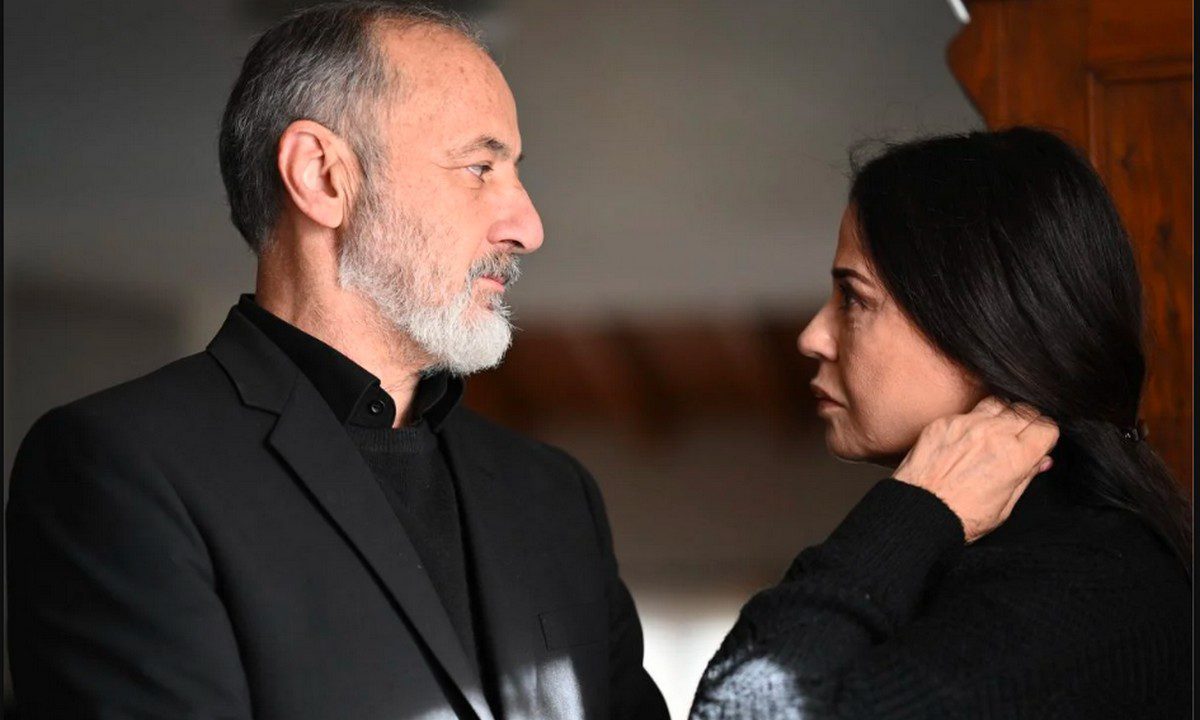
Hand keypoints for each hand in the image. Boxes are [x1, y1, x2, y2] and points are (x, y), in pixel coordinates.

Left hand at [893, 397, 1058, 542]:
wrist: (919, 513)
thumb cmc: (963, 517)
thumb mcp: (1006, 505)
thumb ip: (1026, 476)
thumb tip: (1042, 459)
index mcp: (1014, 456)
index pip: (1046, 427)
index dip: (1044, 437)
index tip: (1038, 444)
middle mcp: (992, 434)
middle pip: (1025, 411)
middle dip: (1026, 425)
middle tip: (1017, 441)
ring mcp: (965, 424)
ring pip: (998, 404)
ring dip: (1001, 417)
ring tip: (993, 436)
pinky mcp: (943, 423)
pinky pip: (967, 412)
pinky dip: (972, 422)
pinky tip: (966, 441)